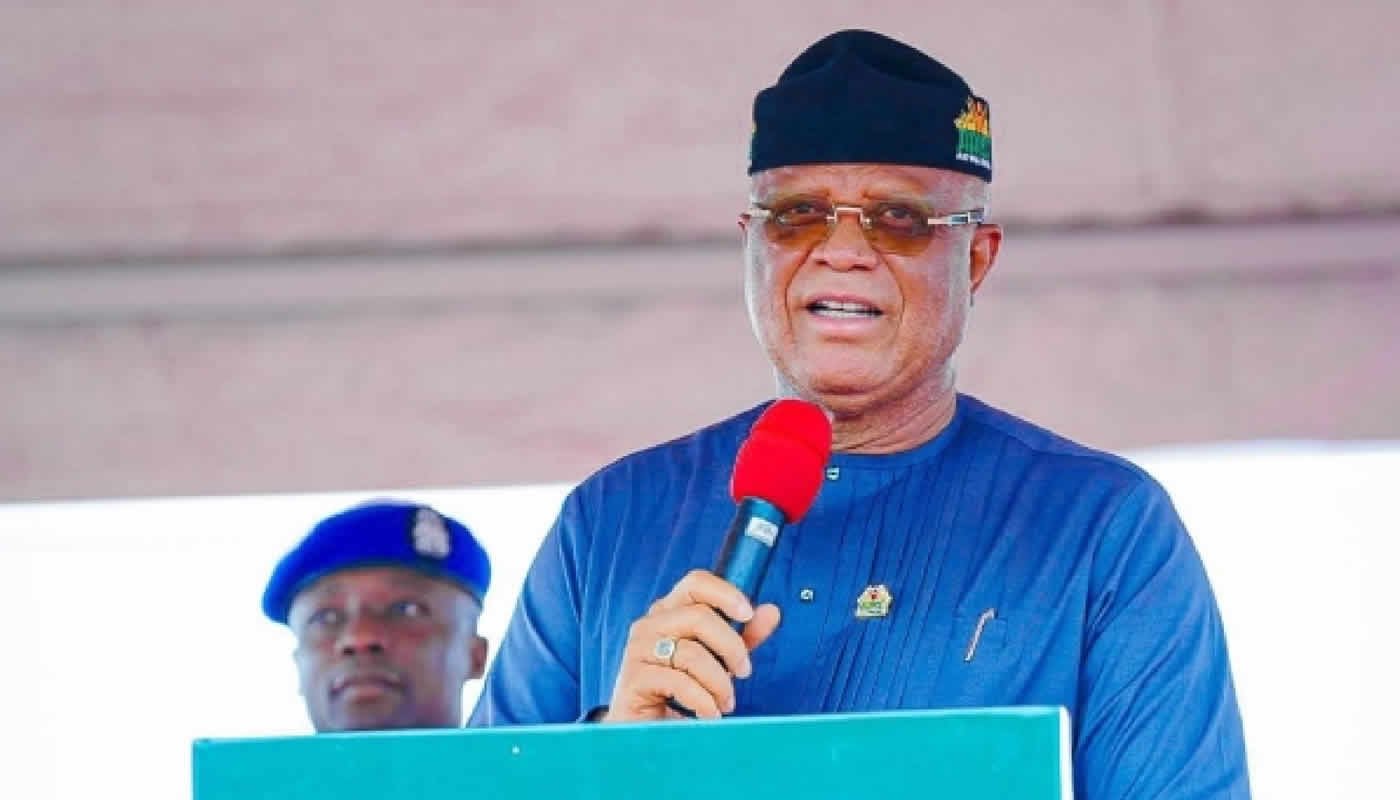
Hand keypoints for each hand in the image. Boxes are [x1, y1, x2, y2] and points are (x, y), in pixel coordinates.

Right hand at [603, 569, 780, 721]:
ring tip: (726, 702)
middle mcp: (650, 624)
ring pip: (692, 653)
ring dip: (720, 682)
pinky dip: (703, 701)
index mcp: (669, 612)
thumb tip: (772, 611)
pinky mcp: (634, 679)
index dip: (725, 593)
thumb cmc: (682, 690)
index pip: (696, 583)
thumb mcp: (719, 661)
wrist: (646, 730)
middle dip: (731, 647)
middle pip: (699, 617)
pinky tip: (710, 713)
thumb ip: (743, 637)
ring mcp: (639, 651)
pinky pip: (679, 683)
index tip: (748, 614)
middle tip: (744, 672)